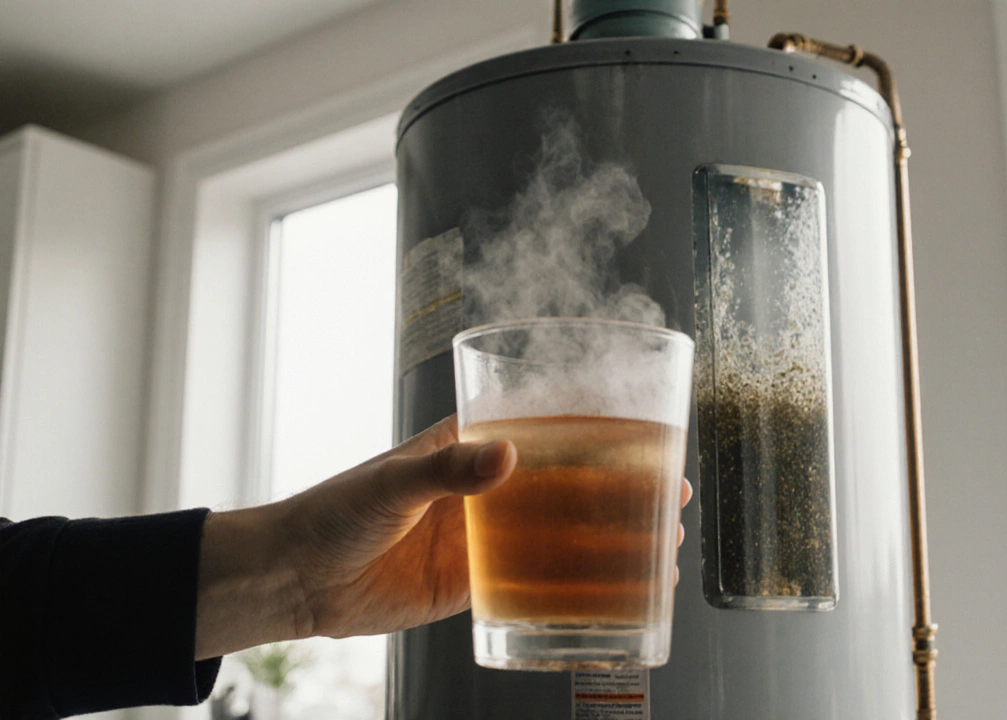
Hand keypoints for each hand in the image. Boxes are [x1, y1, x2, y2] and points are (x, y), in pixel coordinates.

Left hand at [195, 415, 691, 659]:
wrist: (298, 580)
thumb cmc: (334, 512)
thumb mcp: (394, 481)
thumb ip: (448, 467)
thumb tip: (505, 456)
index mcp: (469, 445)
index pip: (548, 427)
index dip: (600, 429)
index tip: (648, 432)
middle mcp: (485, 488)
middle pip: (570, 483)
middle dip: (624, 487)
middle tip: (671, 495)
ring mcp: (484, 537)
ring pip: (562, 534)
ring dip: (611, 537)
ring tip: (659, 546)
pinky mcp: (473, 583)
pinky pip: (534, 584)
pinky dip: (574, 587)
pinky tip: (609, 592)